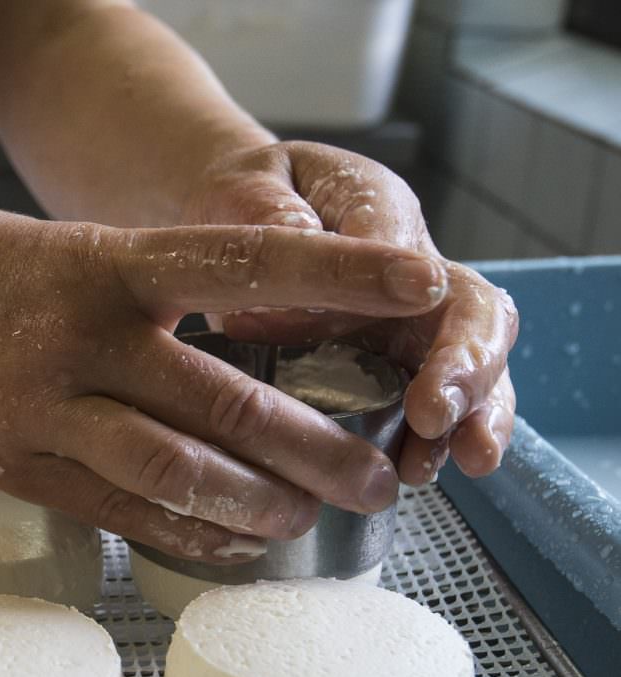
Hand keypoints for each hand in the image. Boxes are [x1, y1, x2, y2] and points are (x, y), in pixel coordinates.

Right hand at [0, 198, 448, 562]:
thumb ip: (147, 298)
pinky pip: (115, 513)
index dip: (340, 278)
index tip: (419, 287)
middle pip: (229, 405)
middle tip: (377, 478)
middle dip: (320, 450)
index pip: (246, 264)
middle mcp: (81, 336)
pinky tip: (228, 548)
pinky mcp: (10, 463)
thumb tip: (246, 360)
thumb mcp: (65, 249)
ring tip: (308, 521)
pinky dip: (184, 535)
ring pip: (176, 473)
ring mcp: (41, 407)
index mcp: (106, 261)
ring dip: (259, 506)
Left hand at [183, 140, 516, 483]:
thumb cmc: (238, 197)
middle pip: (469, 314)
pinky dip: (428, 444)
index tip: (392, 300)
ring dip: (468, 418)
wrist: (221, 224)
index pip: (404, 245)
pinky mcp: (383, 375)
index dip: (403, 279)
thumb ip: (268, 211)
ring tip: (456, 460)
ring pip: (464, 372)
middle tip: (437, 412)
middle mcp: (407, 274)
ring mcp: (402, 329)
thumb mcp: (243, 188)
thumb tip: (307, 241)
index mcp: (377, 210)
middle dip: (466, 364)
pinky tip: (415, 472)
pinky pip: (422, 412)